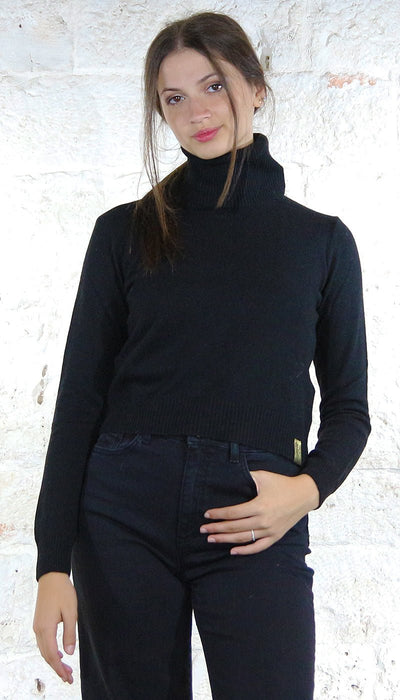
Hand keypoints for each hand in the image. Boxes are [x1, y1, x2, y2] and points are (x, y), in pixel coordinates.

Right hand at [33, 572, 77, 683]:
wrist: (51, 576)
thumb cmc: (63, 592)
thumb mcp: (71, 612)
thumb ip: (69, 633)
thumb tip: (69, 653)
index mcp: (46, 629)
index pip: (52, 655)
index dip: (60, 668)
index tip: (68, 678)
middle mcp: (39, 630)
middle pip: (46, 656)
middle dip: (57, 668)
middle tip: (69, 678)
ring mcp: (37, 626)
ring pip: (44, 650)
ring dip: (54, 661)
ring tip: (66, 669)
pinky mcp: (39, 622)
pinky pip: (43, 643)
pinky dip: (51, 652)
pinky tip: (60, 654)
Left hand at [200, 471, 318, 554]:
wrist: (304, 495)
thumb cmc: (282, 484)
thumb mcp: (263, 476)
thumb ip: (246, 478)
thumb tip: (229, 477)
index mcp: (259, 506)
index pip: (233, 513)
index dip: (219, 514)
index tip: (207, 515)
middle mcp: (264, 521)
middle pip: (235, 527)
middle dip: (217, 528)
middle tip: (203, 529)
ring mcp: (270, 531)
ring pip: (243, 538)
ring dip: (226, 540)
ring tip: (212, 539)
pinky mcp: (276, 536)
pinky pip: (258, 547)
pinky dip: (245, 550)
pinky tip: (233, 551)